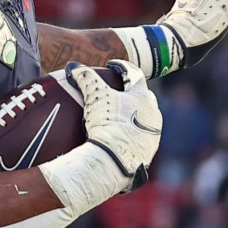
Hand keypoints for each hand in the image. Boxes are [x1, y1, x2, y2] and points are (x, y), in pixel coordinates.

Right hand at [38, 61, 161, 214]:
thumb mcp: (95, 97)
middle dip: (132, 91)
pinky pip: (142, 136)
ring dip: (135, 113)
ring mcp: (153, 132)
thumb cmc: (108, 124)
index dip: (122, 67)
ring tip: (121, 114)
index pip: (135, 74)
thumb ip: (86, 79)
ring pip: (146, 116)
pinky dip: (134, 132)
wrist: (117, 160)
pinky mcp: (149, 149)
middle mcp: (152, 112)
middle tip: (118, 90)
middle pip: (144, 95)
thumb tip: (74, 67)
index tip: (112, 67)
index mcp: (142, 96)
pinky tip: (123, 136)